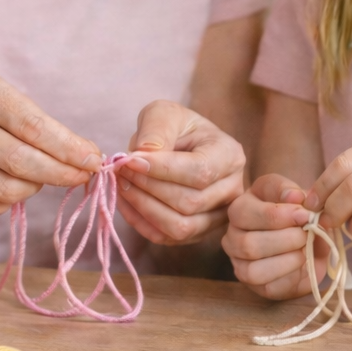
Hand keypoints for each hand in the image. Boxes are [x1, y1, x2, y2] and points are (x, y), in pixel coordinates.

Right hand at [0, 73, 99, 215]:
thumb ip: (32, 123)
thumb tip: (84, 158)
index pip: (33, 126)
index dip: (68, 148)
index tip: (94, 160)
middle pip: (23, 162)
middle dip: (61, 174)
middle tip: (83, 177)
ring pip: (8, 190)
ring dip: (34, 188)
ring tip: (37, 176)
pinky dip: (7, 200)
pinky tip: (6, 183)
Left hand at [115, 101, 245, 244]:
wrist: (178, 145)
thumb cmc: (174, 127)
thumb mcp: (164, 113)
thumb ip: (156, 128)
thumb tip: (144, 155)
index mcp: (230, 155)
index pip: (199, 171)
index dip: (162, 170)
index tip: (130, 160)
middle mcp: (232, 190)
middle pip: (189, 202)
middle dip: (147, 188)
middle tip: (119, 170)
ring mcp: (217, 216)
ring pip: (180, 227)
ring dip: (143, 207)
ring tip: (121, 184)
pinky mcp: (197, 233)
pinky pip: (167, 238)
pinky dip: (140, 222)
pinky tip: (124, 200)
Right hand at [221, 173, 326, 299]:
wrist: (310, 241)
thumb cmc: (296, 214)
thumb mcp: (294, 195)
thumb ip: (291, 191)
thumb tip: (294, 196)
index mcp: (239, 208)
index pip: (246, 213)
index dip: (278, 215)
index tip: (305, 215)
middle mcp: (232, 236)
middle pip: (248, 244)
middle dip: (285, 240)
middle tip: (307, 234)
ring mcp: (239, 262)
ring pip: (253, 269)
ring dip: (287, 260)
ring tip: (305, 250)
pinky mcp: (253, 283)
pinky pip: (266, 285)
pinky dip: (289, 275)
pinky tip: (301, 263)